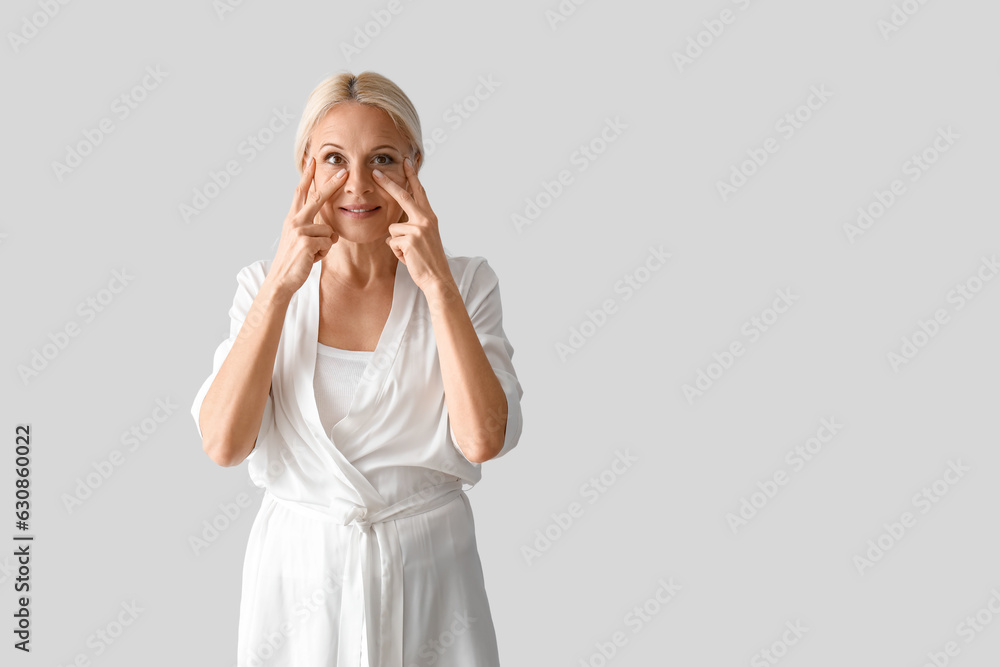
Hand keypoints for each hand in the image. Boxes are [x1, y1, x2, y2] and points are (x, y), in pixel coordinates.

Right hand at [266, 157, 346, 296]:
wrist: (282, 279)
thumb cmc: (294, 261)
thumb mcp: (300, 240)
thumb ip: (311, 229)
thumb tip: (331, 231)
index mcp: (292, 218)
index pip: (301, 192)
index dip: (307, 176)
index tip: (312, 160)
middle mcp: (294, 221)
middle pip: (317, 198)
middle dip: (332, 184)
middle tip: (344, 171)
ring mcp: (300, 230)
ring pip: (329, 231)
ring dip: (325, 245)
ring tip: (312, 253)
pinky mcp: (307, 242)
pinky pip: (328, 242)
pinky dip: (324, 253)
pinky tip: (311, 258)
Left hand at [373, 157, 450, 292]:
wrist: (437, 278)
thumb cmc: (428, 260)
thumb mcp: (425, 238)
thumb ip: (414, 226)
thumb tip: (395, 226)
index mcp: (430, 217)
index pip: (419, 192)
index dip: (412, 177)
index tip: (406, 162)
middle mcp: (426, 219)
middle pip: (403, 196)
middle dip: (388, 183)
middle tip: (375, 171)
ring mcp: (418, 228)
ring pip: (392, 229)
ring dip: (397, 244)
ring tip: (410, 254)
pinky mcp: (409, 239)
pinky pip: (391, 242)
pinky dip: (397, 253)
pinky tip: (409, 258)